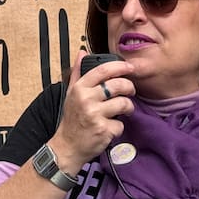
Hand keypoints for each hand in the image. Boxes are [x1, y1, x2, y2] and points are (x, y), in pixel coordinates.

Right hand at [48, 52, 135, 171]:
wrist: (67, 146)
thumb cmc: (72, 118)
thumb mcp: (71, 93)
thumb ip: (77, 72)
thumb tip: (82, 52)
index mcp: (79, 88)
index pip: (103, 70)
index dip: (120, 66)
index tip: (130, 67)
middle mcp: (86, 99)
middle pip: (118, 85)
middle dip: (129, 87)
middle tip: (130, 91)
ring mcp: (95, 115)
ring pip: (124, 104)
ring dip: (128, 107)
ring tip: (123, 110)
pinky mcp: (104, 130)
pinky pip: (121, 123)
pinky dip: (119, 126)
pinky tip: (111, 127)